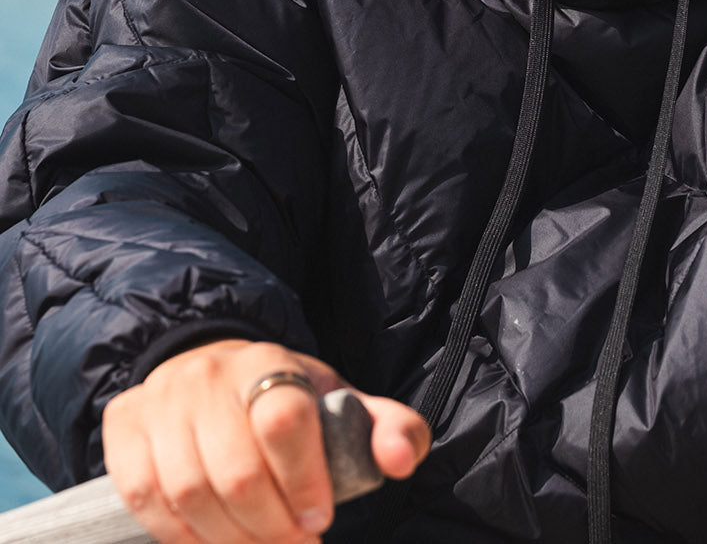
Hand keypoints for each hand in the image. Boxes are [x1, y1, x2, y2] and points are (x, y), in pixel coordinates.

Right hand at [103, 338, 429, 543]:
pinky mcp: (125, 425)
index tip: (319, 521)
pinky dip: (180, 538)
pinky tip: (212, 542)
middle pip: (237, 472)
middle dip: (271, 529)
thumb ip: (385, 426)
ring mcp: (162, 400)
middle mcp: (209, 375)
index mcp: (269, 362)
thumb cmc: (285, 399)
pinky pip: (145, 501)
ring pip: (190, 494)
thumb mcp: (338, 402)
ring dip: (230, 541)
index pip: (284, 420)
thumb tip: (400, 460)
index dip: (304, 483)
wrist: (210, 373)